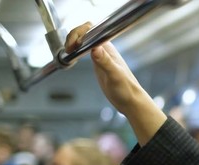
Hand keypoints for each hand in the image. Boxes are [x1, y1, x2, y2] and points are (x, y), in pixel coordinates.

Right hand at [64, 22, 166, 144]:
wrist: (131, 101)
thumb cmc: (127, 90)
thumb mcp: (115, 76)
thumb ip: (106, 62)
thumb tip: (95, 48)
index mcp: (108, 49)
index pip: (91, 29)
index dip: (79, 32)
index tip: (72, 44)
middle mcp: (104, 49)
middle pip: (86, 32)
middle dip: (73, 36)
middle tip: (68, 49)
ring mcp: (101, 56)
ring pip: (84, 40)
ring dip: (74, 42)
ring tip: (68, 51)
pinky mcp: (99, 64)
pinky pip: (85, 50)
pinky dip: (77, 49)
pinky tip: (73, 56)